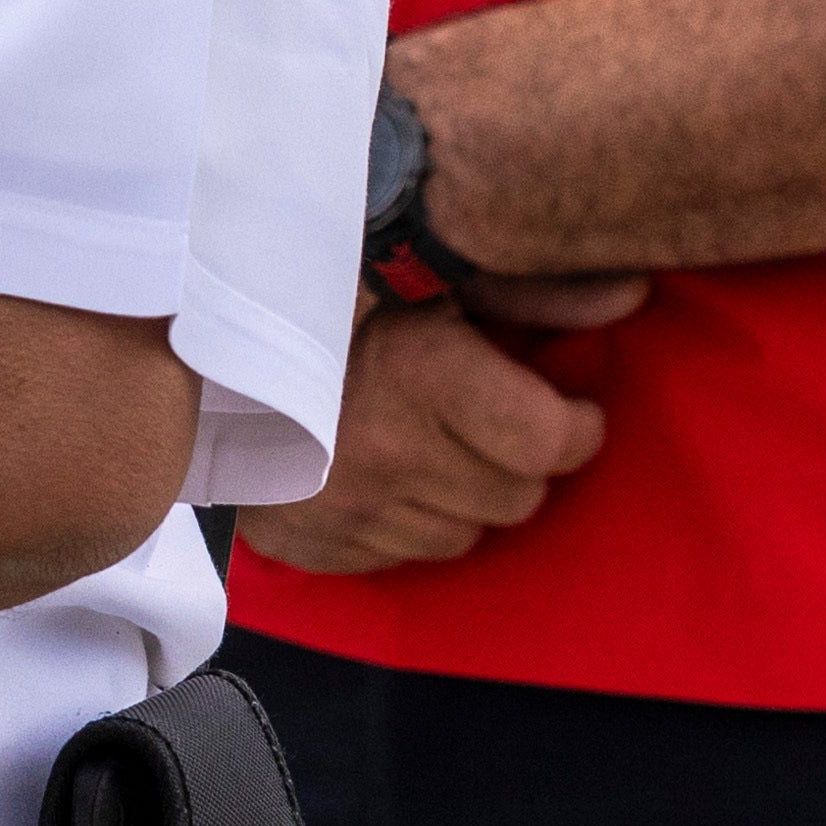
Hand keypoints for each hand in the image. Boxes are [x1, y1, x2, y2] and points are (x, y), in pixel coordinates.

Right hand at [245, 285, 638, 578]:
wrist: (193, 333)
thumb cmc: (330, 289)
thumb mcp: (433, 268)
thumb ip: (534, 287)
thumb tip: (633, 294)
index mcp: (423, 377)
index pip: (549, 443)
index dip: (575, 428)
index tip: (573, 411)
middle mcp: (387, 454)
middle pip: (517, 499)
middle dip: (520, 462)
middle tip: (495, 420)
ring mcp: (342, 509)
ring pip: (462, 535)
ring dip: (463, 495)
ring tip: (431, 440)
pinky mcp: (305, 544)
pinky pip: (398, 558)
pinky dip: (404, 522)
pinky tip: (382, 472)